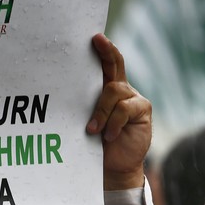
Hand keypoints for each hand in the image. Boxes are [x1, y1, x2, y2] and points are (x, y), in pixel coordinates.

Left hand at [85, 33, 151, 190]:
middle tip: (97, 41)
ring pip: (114, 91)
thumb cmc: (95, 145)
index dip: (102, 49)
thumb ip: (84, 107)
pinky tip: (108, 136)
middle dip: (106, 52)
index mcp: (106, 89)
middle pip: (115, 66)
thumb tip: (62, 93)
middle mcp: (121, 90)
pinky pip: (125, 109)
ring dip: (100, 111)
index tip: (94, 37)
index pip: (106, 65)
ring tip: (92, 130)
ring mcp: (133, 99)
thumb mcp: (86, 123)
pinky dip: (113, 123)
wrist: (113, 167)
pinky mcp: (142, 110)